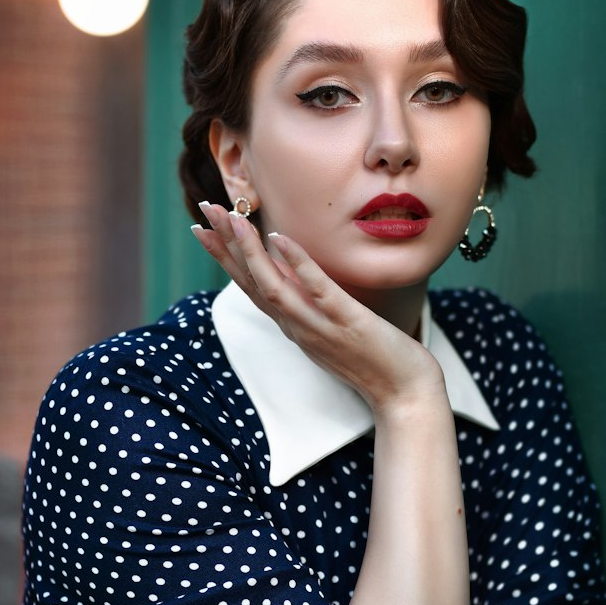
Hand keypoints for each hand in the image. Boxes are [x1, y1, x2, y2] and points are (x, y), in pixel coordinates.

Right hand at [192, 203, 442, 411]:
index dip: (224, 258)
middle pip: (251, 282)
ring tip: (232, 219)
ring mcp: (319, 325)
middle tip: (204, 209)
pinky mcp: (347, 322)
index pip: (250, 287)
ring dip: (250, 253)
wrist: (404, 394)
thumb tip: (293, 270)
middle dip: (225, 245)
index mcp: (292, 325)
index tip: (201, 228)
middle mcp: (297, 326)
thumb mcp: (330, 327)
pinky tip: (281, 238)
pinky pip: (318, 289)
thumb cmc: (373, 359)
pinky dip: (297, 264)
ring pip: (273, 287)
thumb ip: (309, 302)